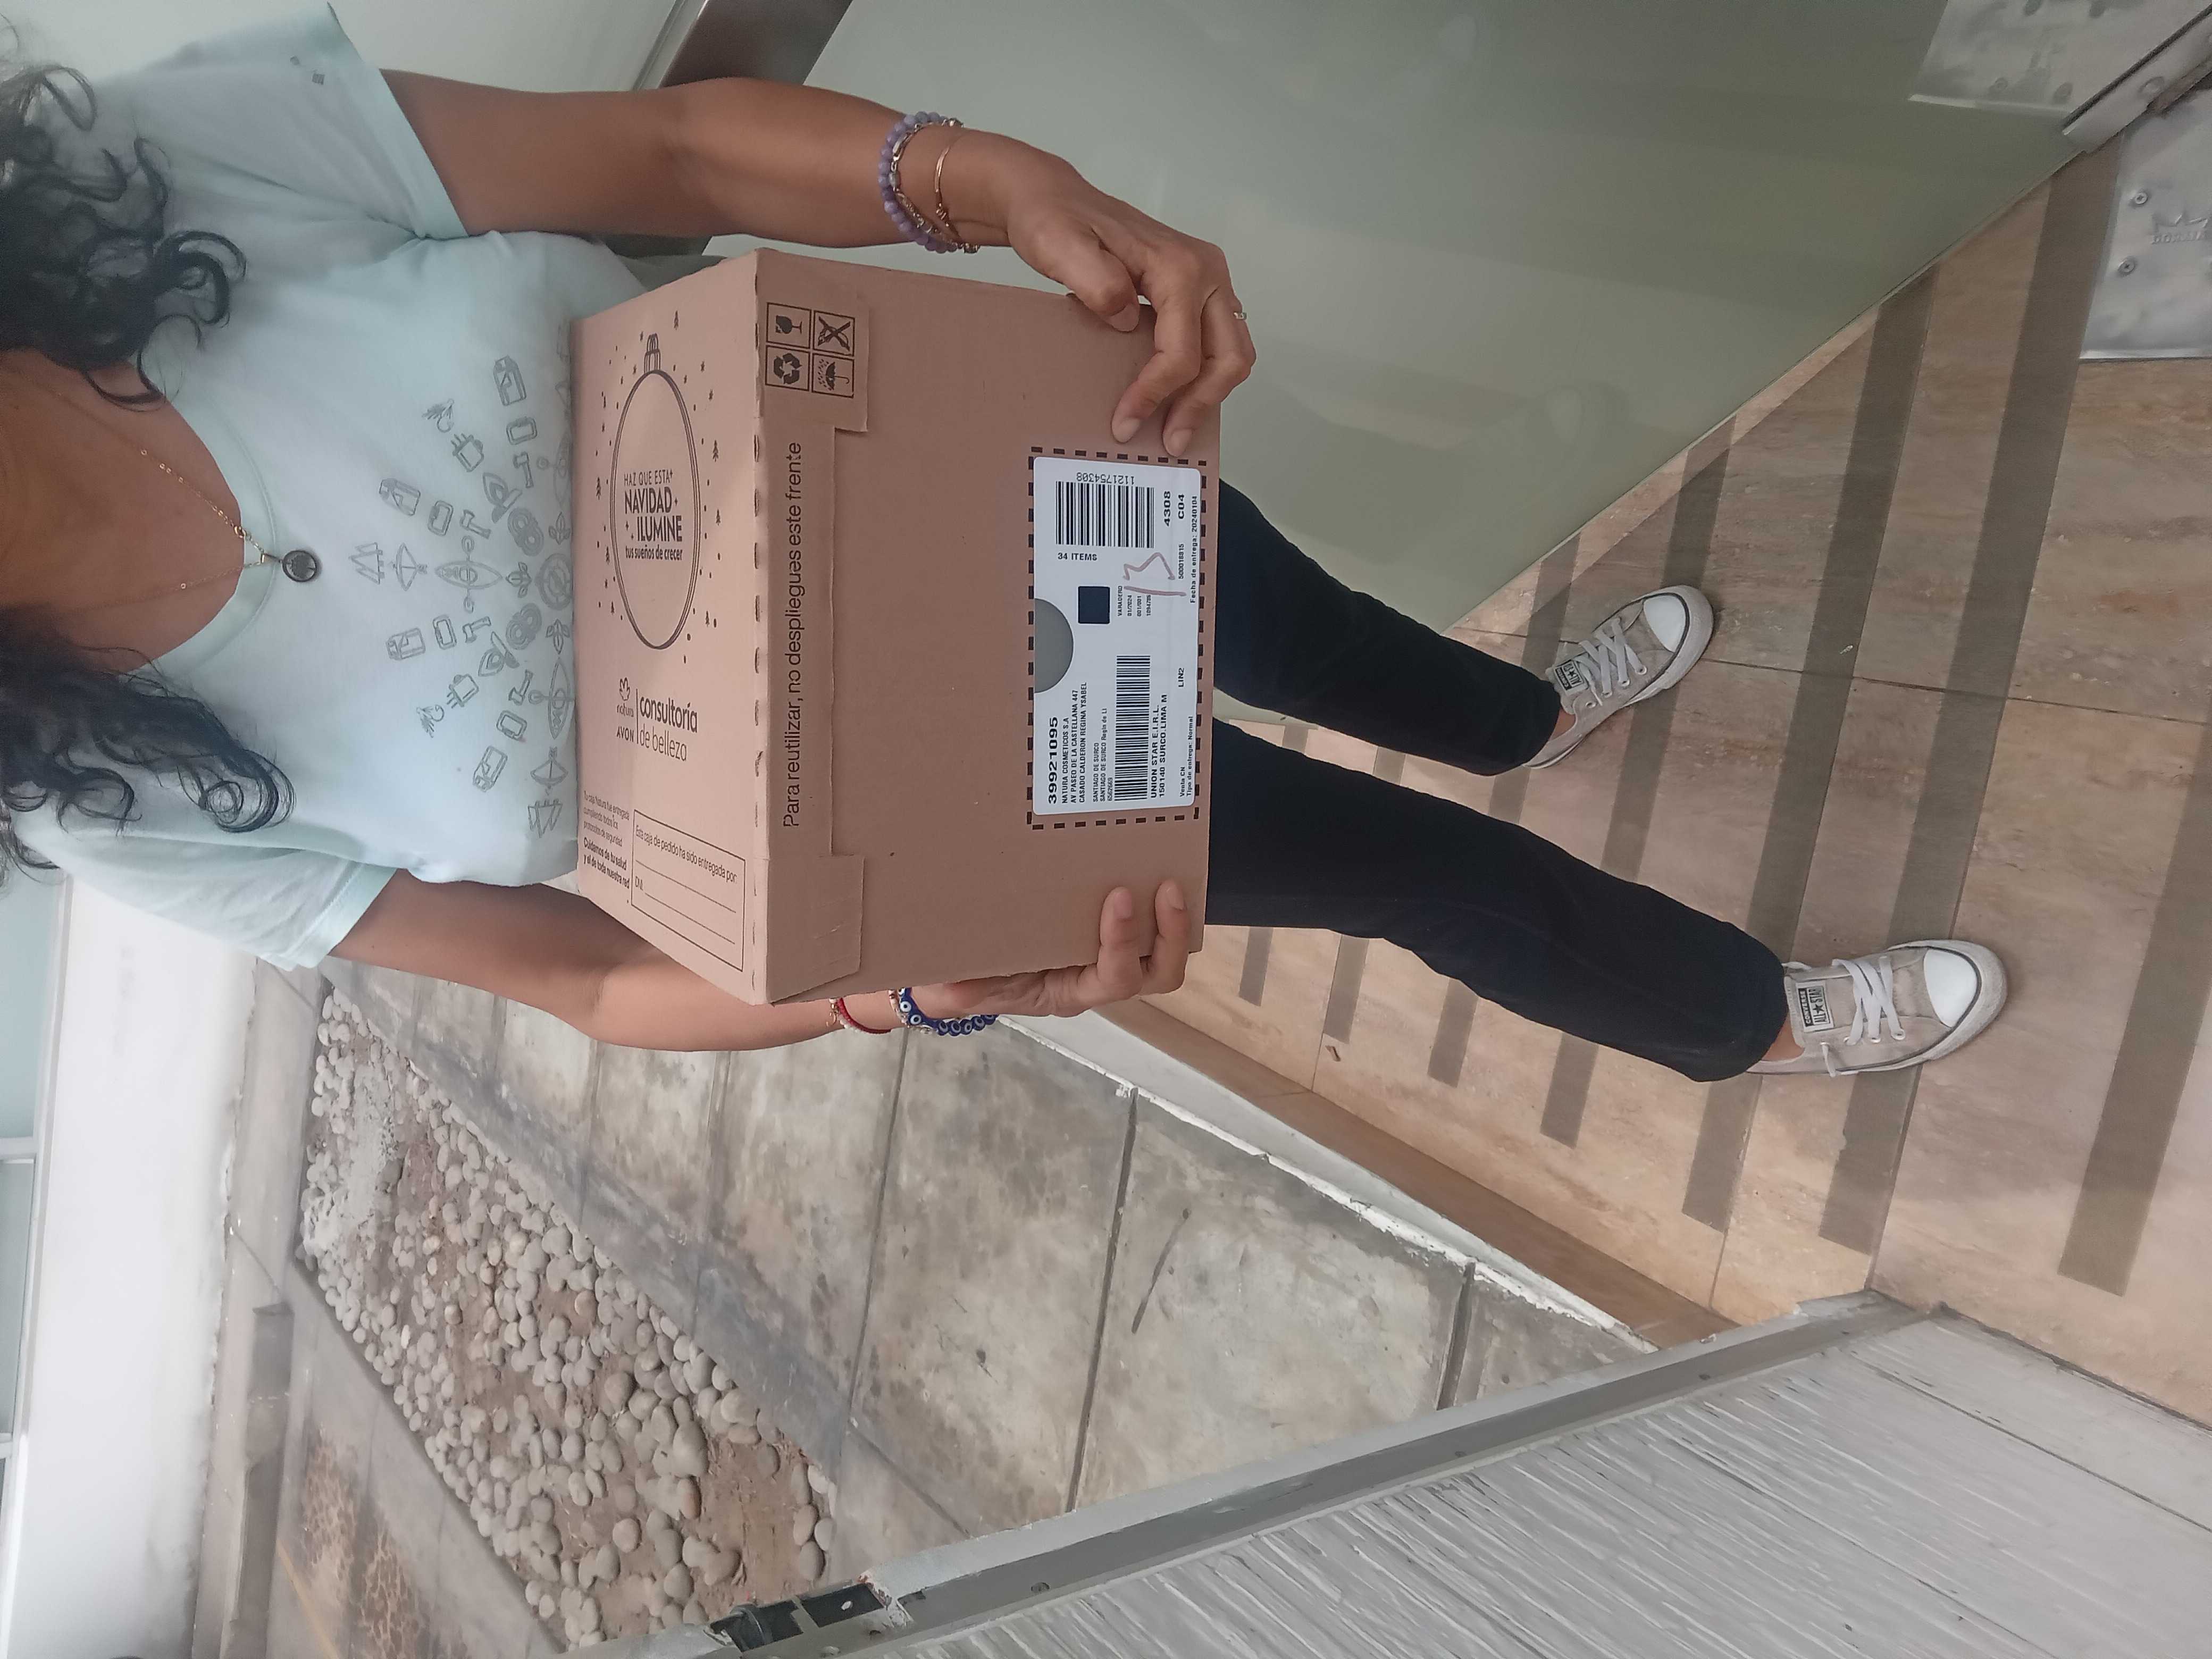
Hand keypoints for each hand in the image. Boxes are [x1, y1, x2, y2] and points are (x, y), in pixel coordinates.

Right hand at [910, 882, 1190, 1021]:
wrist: (964, 977)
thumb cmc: (969, 982)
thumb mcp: (958, 989)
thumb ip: (956, 992)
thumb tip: (951, 987)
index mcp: (1070, 991)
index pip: (1115, 979)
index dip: (1122, 944)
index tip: (1117, 898)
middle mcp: (1097, 975)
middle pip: (1159, 973)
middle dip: (1172, 935)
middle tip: (1167, 887)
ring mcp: (1106, 954)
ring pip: (1162, 949)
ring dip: (1174, 918)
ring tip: (1170, 873)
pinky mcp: (1104, 930)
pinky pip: (1146, 923)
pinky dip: (1155, 900)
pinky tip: (1150, 860)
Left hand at [945, 135, 1253, 456]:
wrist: (1053, 200)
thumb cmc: (1055, 222)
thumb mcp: (1061, 246)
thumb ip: (1096, 281)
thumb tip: (1127, 318)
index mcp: (1181, 266)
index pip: (1182, 351)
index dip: (1156, 395)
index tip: (1123, 423)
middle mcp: (1208, 271)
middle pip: (1227, 358)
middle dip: (1198, 405)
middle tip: (1168, 442)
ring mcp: (1209, 281)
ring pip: (1232, 354)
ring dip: (1208, 396)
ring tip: (1175, 429)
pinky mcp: (1200, 291)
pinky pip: (1218, 344)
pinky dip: (1205, 377)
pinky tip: (1177, 400)